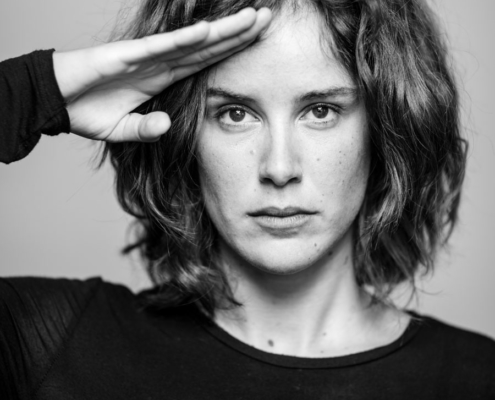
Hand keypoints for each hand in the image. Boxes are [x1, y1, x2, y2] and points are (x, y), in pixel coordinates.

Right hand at [53, 8, 271, 141]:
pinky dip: (183, 40)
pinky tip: (207, 31)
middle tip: (269, 18)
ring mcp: (144, 57)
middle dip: (239, 33)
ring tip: (253, 16)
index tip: (258, 40)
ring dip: (222, 30)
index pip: (206, 61)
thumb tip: (167, 126)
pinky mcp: (124, 57)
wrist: (53, 101)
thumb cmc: (87, 110)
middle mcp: (160, 63)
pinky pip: (159, 48)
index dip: (232, 50)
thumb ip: (147, 129)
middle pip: (207, 46)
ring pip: (191, 41)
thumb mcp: (124, 130)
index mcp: (163, 78)